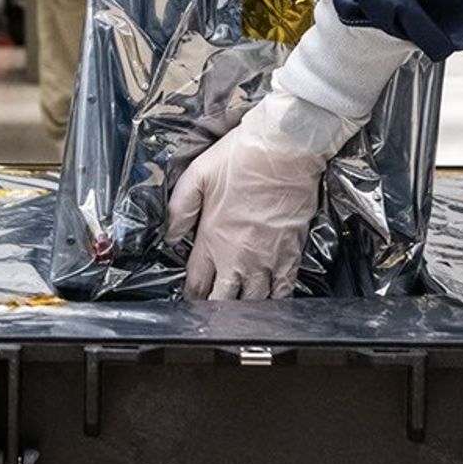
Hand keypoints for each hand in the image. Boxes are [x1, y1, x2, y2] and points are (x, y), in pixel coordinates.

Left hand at [166, 89, 349, 299]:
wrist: (285, 149)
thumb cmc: (242, 157)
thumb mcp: (197, 175)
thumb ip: (179, 209)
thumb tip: (171, 235)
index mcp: (212, 239)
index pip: (197, 283)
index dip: (192, 296)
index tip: (191, 298)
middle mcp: (239, 256)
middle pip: (223, 300)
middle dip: (215, 309)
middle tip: (213, 314)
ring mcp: (267, 258)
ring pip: (254, 301)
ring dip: (245, 309)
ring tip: (239, 314)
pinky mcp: (291, 253)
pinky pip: (284, 290)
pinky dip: (276, 300)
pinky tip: (272, 304)